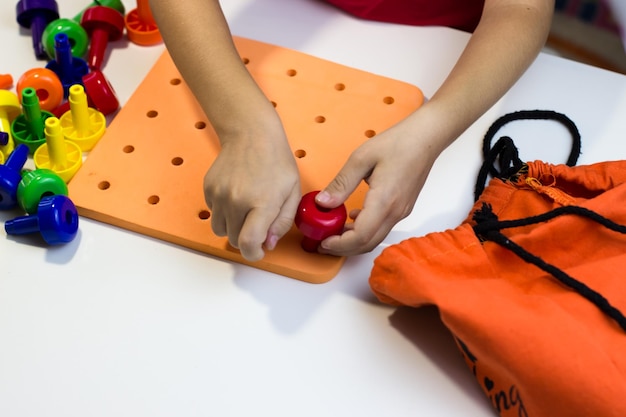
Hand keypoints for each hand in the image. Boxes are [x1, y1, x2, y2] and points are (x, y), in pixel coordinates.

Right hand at [204, 124, 300, 261]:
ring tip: (246, 209)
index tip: (258, 251)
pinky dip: (223, 212)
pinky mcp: (209, 189)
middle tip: (257, 224)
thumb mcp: (292, 192)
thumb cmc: (276, 161)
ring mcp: (219, 195)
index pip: (249, 244)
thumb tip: (268, 244)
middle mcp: (236, 201)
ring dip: (233, 227)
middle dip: (247, 239)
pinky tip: (236, 195)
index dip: (254, 254)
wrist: (251, 134)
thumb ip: (283, 222)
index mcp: (262, 203)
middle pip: (234, 240)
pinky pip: (213, 213)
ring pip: (220, 229)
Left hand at [315, 121, 439, 255]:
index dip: (340, 244)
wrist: (426, 138)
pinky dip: (365, 231)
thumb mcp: (361, 158)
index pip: (360, 236)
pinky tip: (352, 218)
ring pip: (375, 238)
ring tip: (334, 233)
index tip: (323, 242)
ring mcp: (401, 212)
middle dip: (343, 248)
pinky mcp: (403, 209)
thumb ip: (341, 183)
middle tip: (323, 244)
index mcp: (384, 200)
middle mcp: (395, 212)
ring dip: (353, 241)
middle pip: (367, 244)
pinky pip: (382, 228)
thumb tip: (323, 202)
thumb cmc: (398, 143)